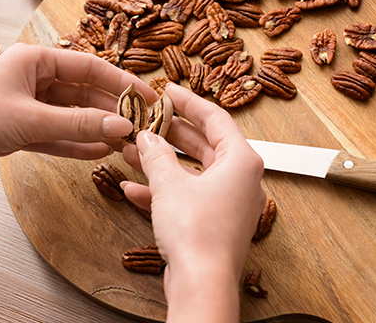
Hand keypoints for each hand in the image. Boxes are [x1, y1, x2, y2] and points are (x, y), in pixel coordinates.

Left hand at [0, 43, 156, 190]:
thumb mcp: (32, 119)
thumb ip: (79, 123)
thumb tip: (122, 126)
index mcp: (35, 60)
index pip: (90, 68)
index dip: (122, 83)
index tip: (148, 98)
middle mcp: (34, 78)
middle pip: (84, 93)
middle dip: (111, 110)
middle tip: (140, 126)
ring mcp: (27, 105)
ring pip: (72, 116)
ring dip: (96, 129)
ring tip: (125, 142)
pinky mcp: (20, 129)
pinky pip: (57, 134)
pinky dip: (75, 143)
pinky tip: (99, 152)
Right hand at [121, 83, 264, 322]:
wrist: (202, 284)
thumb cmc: (197, 232)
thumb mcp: (169, 184)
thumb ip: (157, 155)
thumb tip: (146, 138)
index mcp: (242, 162)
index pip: (216, 119)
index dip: (189, 102)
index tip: (169, 91)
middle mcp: (241, 180)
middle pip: (204, 145)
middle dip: (171, 134)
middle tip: (148, 120)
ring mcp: (228, 204)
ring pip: (192, 173)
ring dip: (162, 163)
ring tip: (133, 150)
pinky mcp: (214, 224)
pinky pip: (188, 197)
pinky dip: (164, 192)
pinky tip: (134, 189)